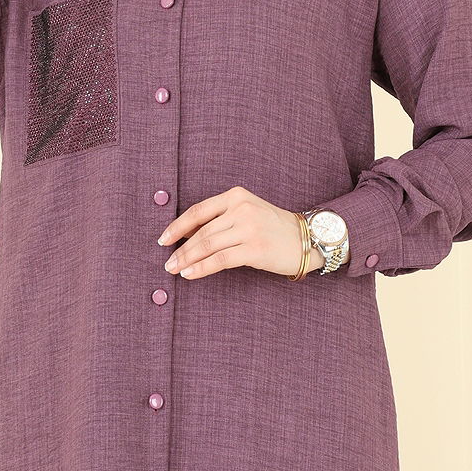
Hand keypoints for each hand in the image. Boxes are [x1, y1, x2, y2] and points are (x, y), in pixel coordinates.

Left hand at [156, 185, 324, 279]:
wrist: (308, 239)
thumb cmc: (274, 228)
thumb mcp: (248, 212)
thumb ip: (221, 218)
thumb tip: (186, 235)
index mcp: (236, 196)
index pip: (198, 211)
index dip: (177, 226)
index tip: (163, 239)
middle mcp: (241, 209)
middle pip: (201, 231)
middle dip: (180, 248)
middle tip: (167, 261)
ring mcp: (249, 228)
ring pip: (207, 245)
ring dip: (187, 259)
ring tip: (174, 269)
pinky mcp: (255, 248)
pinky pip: (220, 260)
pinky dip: (201, 268)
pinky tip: (190, 274)